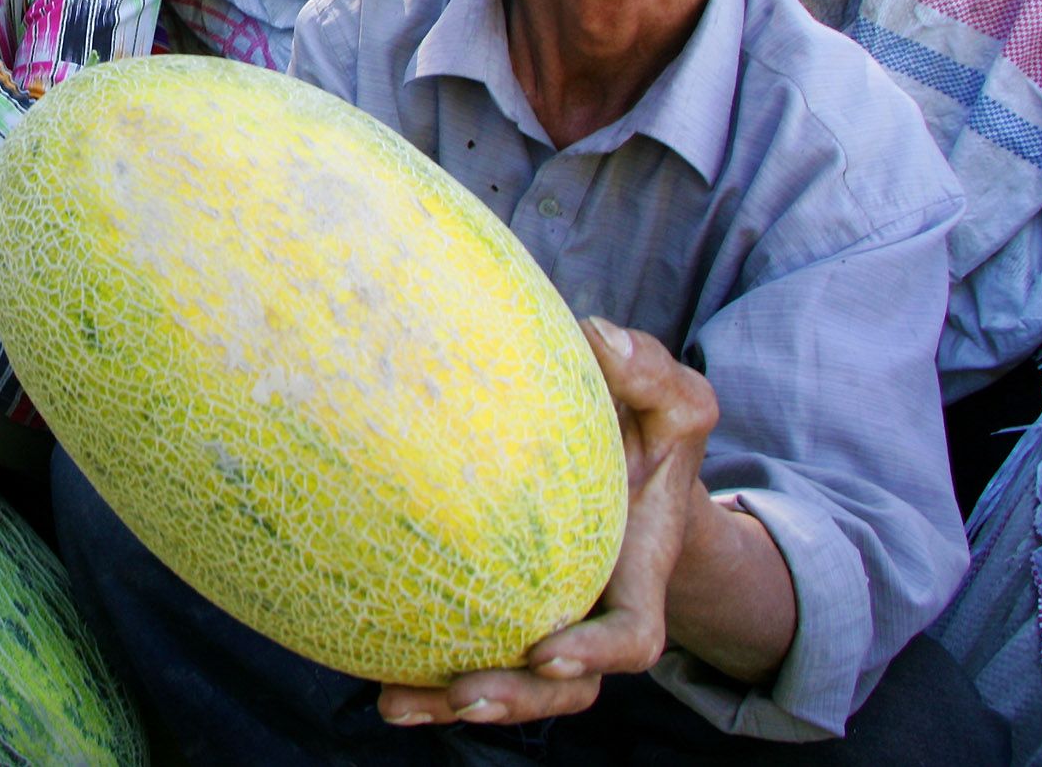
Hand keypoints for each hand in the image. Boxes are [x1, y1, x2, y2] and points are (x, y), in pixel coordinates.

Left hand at [377, 318, 717, 728]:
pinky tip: (371, 677)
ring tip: (395, 703)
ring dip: (451, 702)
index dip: (597, 652)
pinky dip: (419, 673)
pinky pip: (459, 654)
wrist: (624, 466)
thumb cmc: (646, 435)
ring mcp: (540, 623)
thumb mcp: (670, 403)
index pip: (633, 638)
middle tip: (465, 694)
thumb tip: (602, 338)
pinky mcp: (494, 614)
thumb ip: (653, 373)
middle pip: (562, 689)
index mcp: (636, 580)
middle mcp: (588, 616)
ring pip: (507, 687)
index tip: (549, 650)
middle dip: (516, 699)